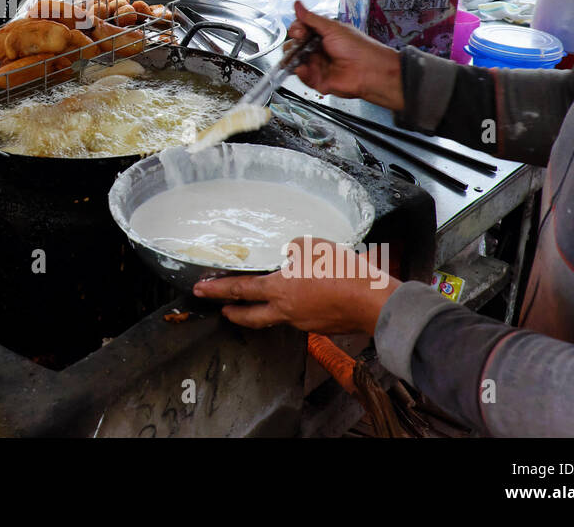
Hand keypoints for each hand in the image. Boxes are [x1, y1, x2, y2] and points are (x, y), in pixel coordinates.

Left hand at [193, 237, 400, 334]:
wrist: (372, 302)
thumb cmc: (342, 272)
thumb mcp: (312, 246)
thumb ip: (293, 250)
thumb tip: (290, 255)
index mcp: (279, 290)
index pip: (239, 290)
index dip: (217, 290)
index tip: (200, 290)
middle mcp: (286, 311)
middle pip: (251, 317)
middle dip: (234, 313)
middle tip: (223, 310)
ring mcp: (303, 323)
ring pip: (278, 316)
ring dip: (269, 309)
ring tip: (270, 297)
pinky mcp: (321, 326)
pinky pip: (302, 315)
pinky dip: (298, 306)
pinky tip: (307, 297)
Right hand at [286, 0, 404, 110]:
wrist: (369, 70)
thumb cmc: (358, 48)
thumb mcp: (332, 28)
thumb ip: (311, 18)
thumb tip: (298, 5)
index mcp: (323, 35)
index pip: (301, 30)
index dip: (297, 29)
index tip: (299, 30)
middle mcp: (319, 50)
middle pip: (295, 46)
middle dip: (293, 43)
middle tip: (300, 41)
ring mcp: (318, 65)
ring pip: (296, 62)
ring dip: (293, 57)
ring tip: (297, 55)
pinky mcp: (318, 80)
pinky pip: (303, 77)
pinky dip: (301, 73)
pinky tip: (303, 68)